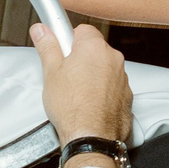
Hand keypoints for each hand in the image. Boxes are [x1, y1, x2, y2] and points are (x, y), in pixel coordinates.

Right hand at [34, 23, 130, 142]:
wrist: (91, 137)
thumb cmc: (72, 107)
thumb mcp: (50, 72)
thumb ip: (47, 46)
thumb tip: (42, 30)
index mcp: (94, 47)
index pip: (82, 30)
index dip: (69, 39)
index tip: (60, 49)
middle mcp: (113, 59)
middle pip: (94, 49)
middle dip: (80, 58)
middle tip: (65, 74)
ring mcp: (122, 77)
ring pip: (104, 68)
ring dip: (92, 74)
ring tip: (76, 92)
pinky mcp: (126, 95)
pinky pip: (112, 86)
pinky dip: (102, 90)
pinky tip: (88, 102)